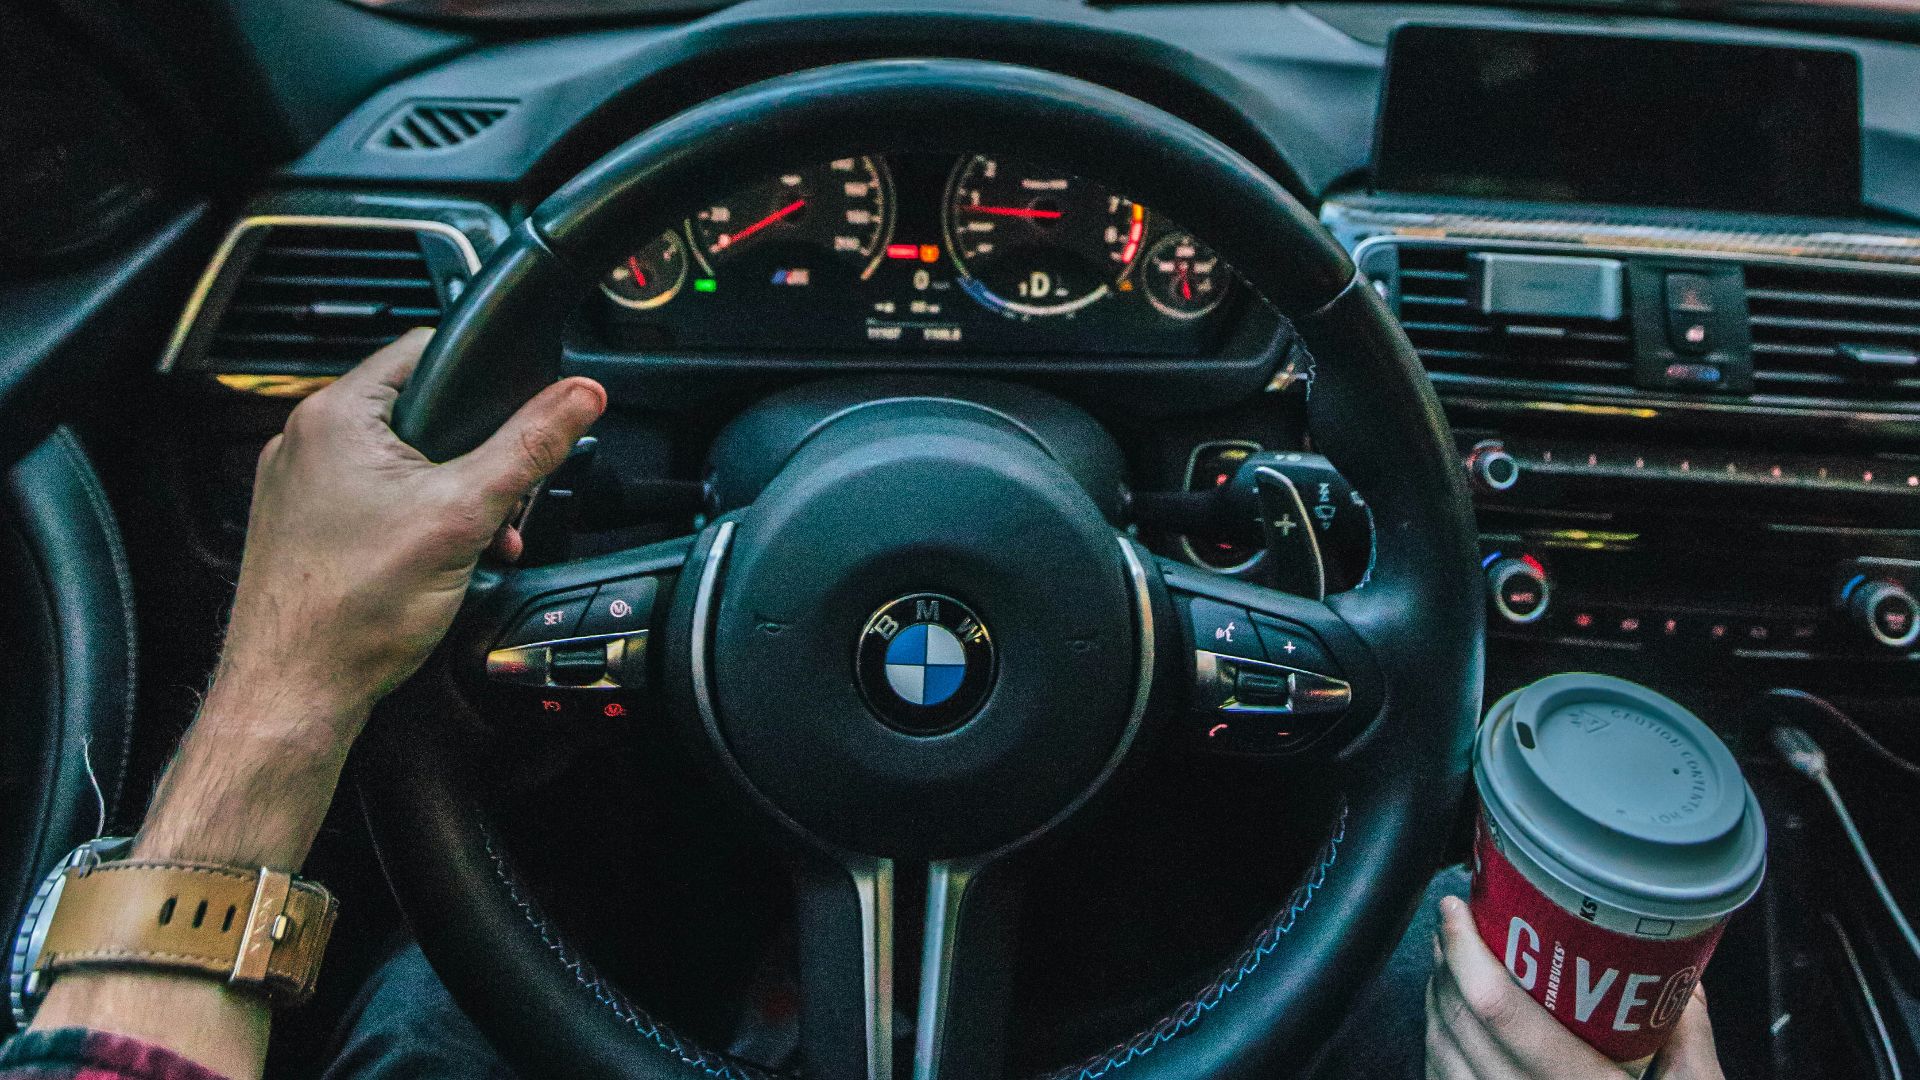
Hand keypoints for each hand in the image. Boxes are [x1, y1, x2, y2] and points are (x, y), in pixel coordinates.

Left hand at [135, 329, 604, 867]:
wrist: (295, 692)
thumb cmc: (353, 610)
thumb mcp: (465, 515)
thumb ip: (529, 446)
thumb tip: (580, 395)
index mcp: (336, 415)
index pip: (426, 351)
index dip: (485, 379)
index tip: (518, 414)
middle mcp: (306, 440)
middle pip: (420, 413)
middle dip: (474, 458)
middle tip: (497, 504)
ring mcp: (299, 485)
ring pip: (399, 461)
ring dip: (448, 495)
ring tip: (469, 542)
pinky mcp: (302, 526)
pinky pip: (372, 499)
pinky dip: (413, 520)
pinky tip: (433, 561)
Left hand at [1426, 895, 1724, 1079]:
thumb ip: (1688, 1036)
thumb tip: (1677, 973)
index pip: (1502, 1013)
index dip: (1466, 953)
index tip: (1459, 911)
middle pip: (1459, 1025)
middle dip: (1446, 966)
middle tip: (1456, 929)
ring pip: (1439, 1054)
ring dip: (1436, 1003)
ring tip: (1451, 968)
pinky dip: (1437, 1049)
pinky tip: (1451, 1028)